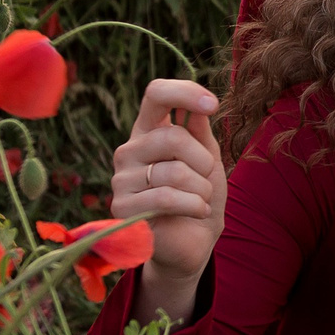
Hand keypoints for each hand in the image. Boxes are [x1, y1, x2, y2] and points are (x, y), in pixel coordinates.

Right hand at [107, 78, 225, 324]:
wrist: (194, 242)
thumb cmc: (199, 195)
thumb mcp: (207, 157)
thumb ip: (199, 130)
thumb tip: (198, 102)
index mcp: (148, 131)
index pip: (156, 94)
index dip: (184, 92)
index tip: (212, 105)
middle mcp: (130, 150)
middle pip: (172, 136)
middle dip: (203, 160)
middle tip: (206, 179)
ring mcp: (122, 179)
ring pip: (173, 171)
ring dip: (201, 189)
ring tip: (200, 200)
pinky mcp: (122, 208)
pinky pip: (166, 198)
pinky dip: (193, 205)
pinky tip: (196, 212)